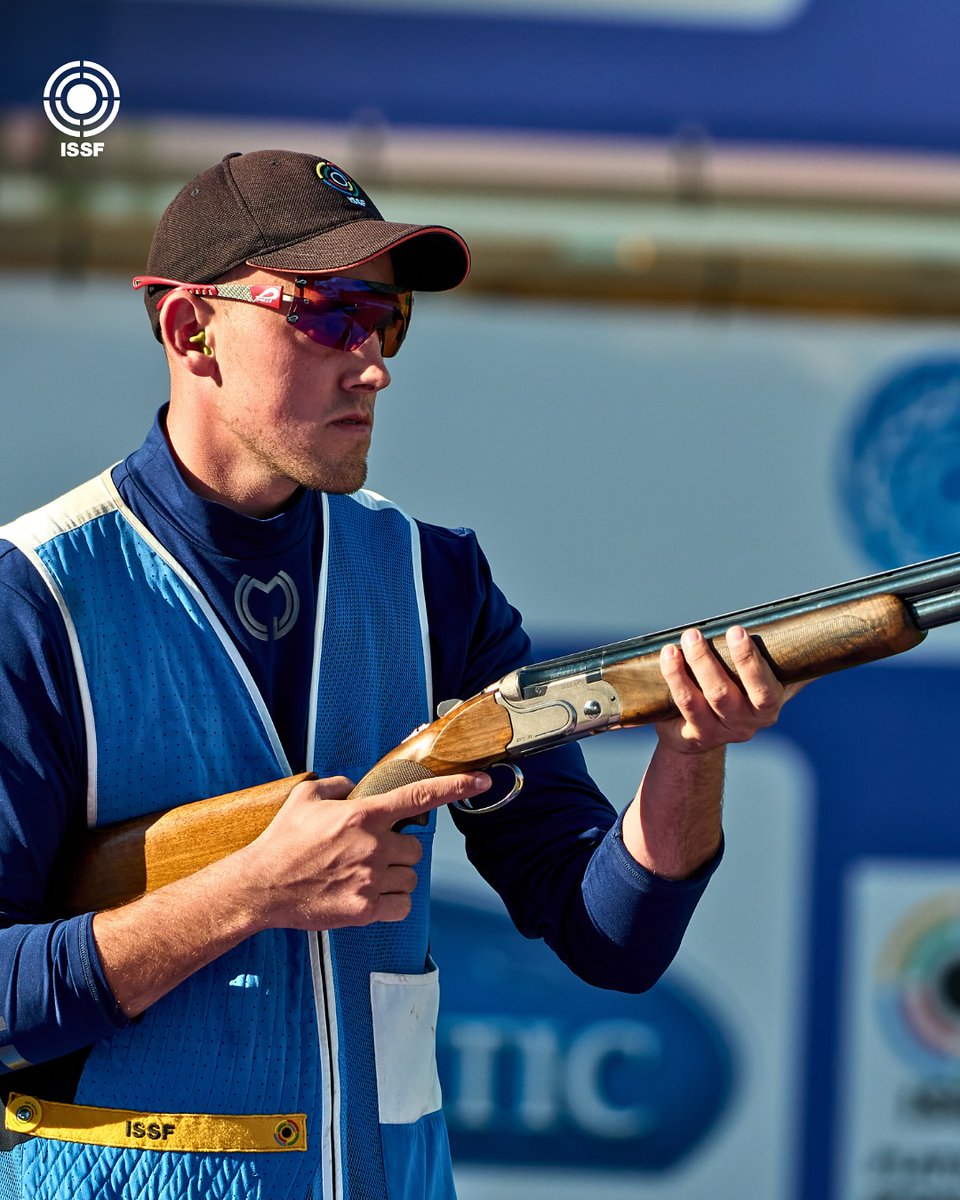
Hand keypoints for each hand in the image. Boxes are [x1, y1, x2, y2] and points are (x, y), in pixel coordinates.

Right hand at [238, 771, 490, 930]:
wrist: (261, 887)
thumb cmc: (281, 841)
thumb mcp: (305, 797)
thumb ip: (336, 785)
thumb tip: (353, 786)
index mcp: (363, 815)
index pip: (419, 797)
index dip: (455, 788)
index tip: (481, 782)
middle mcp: (373, 846)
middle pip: (416, 849)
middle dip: (399, 851)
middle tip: (371, 854)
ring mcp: (371, 880)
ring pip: (411, 878)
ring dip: (395, 877)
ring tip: (364, 876)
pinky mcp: (365, 910)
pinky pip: (402, 906)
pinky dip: (392, 903)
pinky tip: (370, 897)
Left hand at [655, 625, 803, 755]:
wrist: (705, 737)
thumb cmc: (741, 696)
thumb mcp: (767, 684)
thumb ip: (790, 666)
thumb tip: (821, 634)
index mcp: (767, 709)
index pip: (763, 689)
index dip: (749, 661)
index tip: (737, 631)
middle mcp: (743, 724)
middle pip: (724, 695)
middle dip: (708, 662)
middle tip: (695, 634)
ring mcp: (715, 732)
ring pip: (697, 700)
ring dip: (686, 669)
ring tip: (679, 642)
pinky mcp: (690, 735)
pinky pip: (680, 706)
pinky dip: (673, 678)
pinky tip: (668, 656)